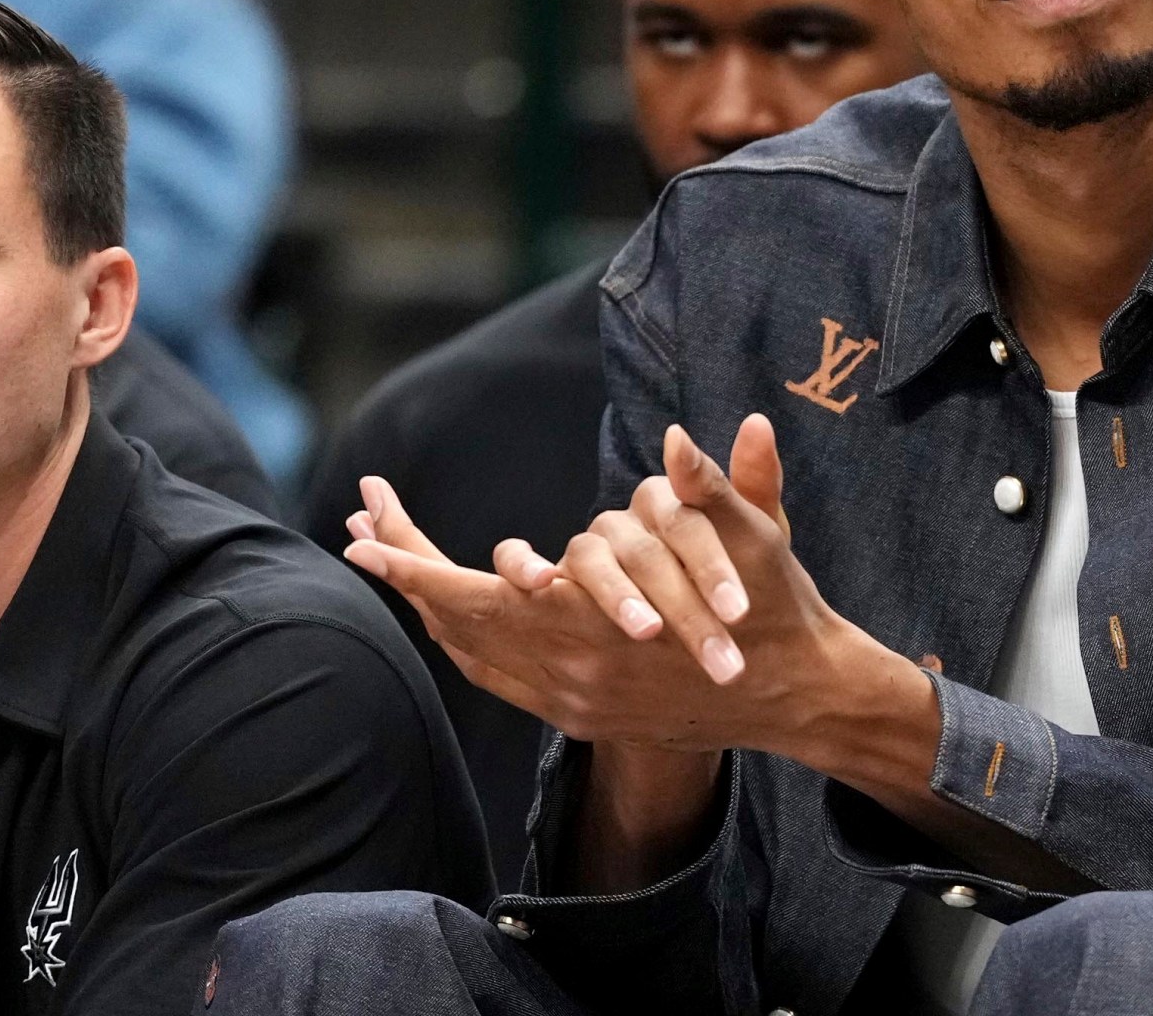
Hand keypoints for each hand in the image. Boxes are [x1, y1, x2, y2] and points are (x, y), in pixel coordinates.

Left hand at [341, 471, 742, 749]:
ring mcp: (573, 700)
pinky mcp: (582, 714)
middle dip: (406, 575)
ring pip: (475, 653)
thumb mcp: (756, 538)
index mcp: (597, 628)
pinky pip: (501, 679)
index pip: (476, 596)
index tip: (364, 532)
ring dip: (430, 608)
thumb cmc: (776, 606)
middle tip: (358, 534)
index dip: (413, 565)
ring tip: (393, 563)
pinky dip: (466, 644)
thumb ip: (712, 487)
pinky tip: (450, 617)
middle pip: (458, 623)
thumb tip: (678, 438)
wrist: (795, 693)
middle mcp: (571, 673)